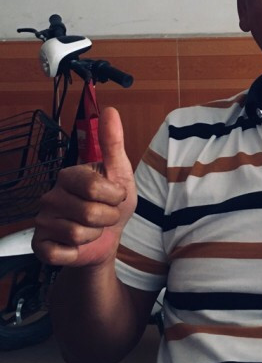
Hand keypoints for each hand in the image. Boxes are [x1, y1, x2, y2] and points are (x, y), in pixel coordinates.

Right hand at [32, 107, 136, 267]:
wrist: (108, 239)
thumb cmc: (112, 205)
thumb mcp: (120, 174)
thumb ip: (113, 144)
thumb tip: (110, 111)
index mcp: (69, 175)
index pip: (94, 187)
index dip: (113, 197)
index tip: (114, 196)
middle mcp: (51, 195)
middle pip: (89, 213)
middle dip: (107, 218)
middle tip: (105, 216)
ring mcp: (42, 220)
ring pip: (77, 234)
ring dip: (94, 235)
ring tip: (93, 229)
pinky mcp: (40, 245)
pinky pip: (60, 252)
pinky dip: (75, 252)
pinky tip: (76, 245)